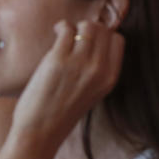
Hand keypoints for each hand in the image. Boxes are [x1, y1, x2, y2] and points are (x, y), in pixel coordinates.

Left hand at [11, 19, 123, 147]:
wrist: (41, 132)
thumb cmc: (61, 114)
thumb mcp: (91, 94)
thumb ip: (96, 72)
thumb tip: (91, 44)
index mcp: (109, 79)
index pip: (118, 41)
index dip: (104, 36)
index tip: (90, 40)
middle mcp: (98, 70)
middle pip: (104, 30)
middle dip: (89, 28)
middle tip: (75, 36)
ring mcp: (79, 63)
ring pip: (88, 26)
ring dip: (75, 26)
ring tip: (64, 35)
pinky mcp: (59, 60)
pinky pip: (66, 28)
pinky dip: (61, 27)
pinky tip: (56, 34)